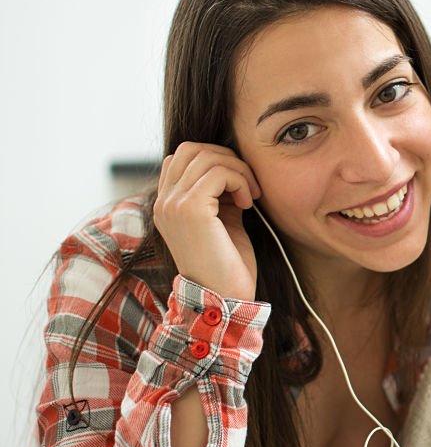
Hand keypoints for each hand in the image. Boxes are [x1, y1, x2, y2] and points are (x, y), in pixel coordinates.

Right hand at [153, 142, 261, 300]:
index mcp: (167, 204)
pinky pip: (218, 172)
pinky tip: (248, 205)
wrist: (225, 298)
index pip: (183, 155)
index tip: (238, 185)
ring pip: (207, 156)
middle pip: (192, 149)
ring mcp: (173, 204)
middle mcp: (163, 202)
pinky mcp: (190, 209)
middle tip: (248, 185)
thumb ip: (220, 192)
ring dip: (238, 170)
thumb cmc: (228, 264)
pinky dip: (240, 180)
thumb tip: (233, 165)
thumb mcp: (223, 219)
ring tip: (251, 196)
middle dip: (228, 158)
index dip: (215, 159)